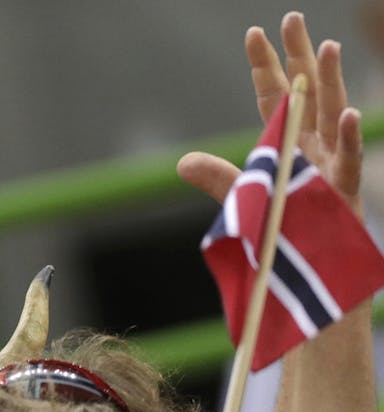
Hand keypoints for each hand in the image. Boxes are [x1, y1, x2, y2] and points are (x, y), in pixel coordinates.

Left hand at [177, 12, 363, 214]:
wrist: (307, 268)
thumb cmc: (281, 229)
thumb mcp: (246, 199)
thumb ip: (219, 178)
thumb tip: (182, 162)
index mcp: (285, 143)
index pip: (273, 97)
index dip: (264, 66)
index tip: (253, 33)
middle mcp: (311, 145)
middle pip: (306, 92)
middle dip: (299, 55)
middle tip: (291, 17)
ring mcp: (330, 164)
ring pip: (333, 114)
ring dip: (331, 81)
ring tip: (329, 45)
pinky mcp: (342, 191)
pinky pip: (348, 161)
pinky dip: (348, 138)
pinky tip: (348, 114)